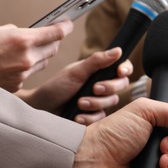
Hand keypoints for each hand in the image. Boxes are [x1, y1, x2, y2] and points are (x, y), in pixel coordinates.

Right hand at [0, 21, 72, 91]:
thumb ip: (17, 32)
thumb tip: (30, 34)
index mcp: (22, 40)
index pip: (55, 33)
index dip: (65, 27)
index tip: (68, 24)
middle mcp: (27, 57)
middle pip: (54, 48)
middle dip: (52, 41)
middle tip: (48, 36)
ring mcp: (24, 73)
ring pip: (44, 61)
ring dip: (40, 55)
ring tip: (27, 50)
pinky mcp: (18, 84)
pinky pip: (31, 73)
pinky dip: (27, 67)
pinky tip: (14, 64)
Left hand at [16, 47, 132, 124]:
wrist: (41, 109)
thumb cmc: (56, 87)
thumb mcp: (76, 72)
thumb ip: (97, 61)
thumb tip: (118, 50)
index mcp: (99, 71)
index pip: (122, 68)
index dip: (125, 69)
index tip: (120, 72)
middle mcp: (103, 85)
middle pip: (121, 85)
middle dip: (109, 87)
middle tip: (95, 88)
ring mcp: (99, 101)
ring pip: (112, 102)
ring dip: (96, 103)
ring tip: (80, 103)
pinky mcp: (94, 115)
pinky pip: (101, 117)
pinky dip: (89, 117)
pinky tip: (77, 116)